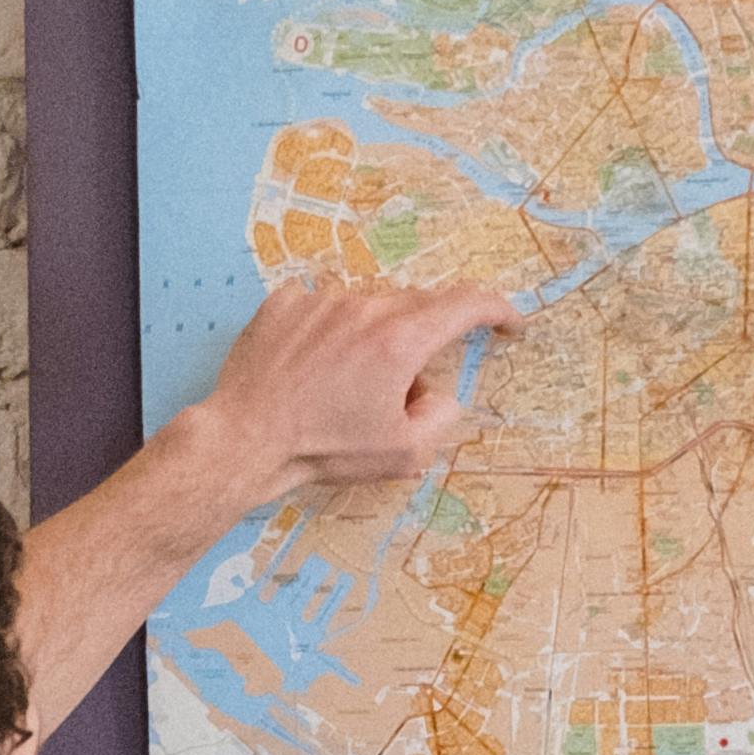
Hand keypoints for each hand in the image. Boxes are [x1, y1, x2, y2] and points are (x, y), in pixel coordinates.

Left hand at [188, 273, 523, 505]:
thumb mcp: (402, 453)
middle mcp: (363, 307)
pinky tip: (313, 369)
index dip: (496, 310)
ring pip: (367, 309)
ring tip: (344, 386)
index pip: (466, 305)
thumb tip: (439, 394)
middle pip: (415, 308)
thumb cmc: (324, 449)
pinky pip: (323, 309)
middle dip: (422, 342)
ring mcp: (320, 300)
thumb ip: (441, 417)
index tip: (508, 322)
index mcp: (400, 340)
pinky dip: (330, 333)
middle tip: (403, 388)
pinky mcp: (283, 303)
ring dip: (372, 338)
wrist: (245, 439)